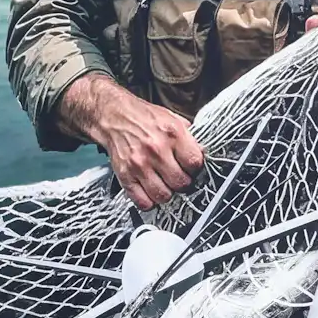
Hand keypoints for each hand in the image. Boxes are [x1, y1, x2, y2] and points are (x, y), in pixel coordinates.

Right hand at [59, 73, 204, 209]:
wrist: (114, 116)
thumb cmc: (144, 118)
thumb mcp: (173, 118)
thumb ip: (189, 137)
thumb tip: (203, 155)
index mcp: (172, 133)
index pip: (195, 164)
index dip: (196, 168)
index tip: (191, 168)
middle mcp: (156, 149)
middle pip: (181, 183)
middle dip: (183, 183)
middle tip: (179, 177)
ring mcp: (139, 164)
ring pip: (164, 196)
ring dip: (167, 193)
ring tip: (165, 184)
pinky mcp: (125, 175)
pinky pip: (143, 202)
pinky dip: (150, 201)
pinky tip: (151, 191)